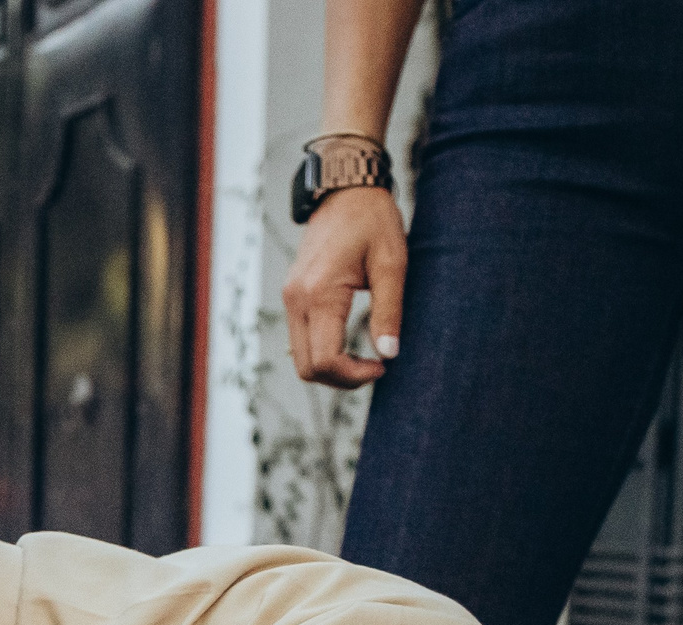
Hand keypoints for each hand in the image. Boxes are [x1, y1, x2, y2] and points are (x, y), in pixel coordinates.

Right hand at [282, 184, 407, 388]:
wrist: (345, 188)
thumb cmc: (373, 221)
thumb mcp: (392, 263)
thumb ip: (389, 311)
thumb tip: (389, 354)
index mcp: (319, 293)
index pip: (326, 360)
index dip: (354, 376)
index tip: (382, 366)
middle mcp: (296, 299)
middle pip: (307, 368)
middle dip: (342, 378)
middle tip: (375, 368)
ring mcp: (290, 298)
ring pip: (300, 358)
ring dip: (331, 368)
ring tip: (364, 358)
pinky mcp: (292, 295)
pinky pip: (300, 340)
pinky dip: (322, 352)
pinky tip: (348, 344)